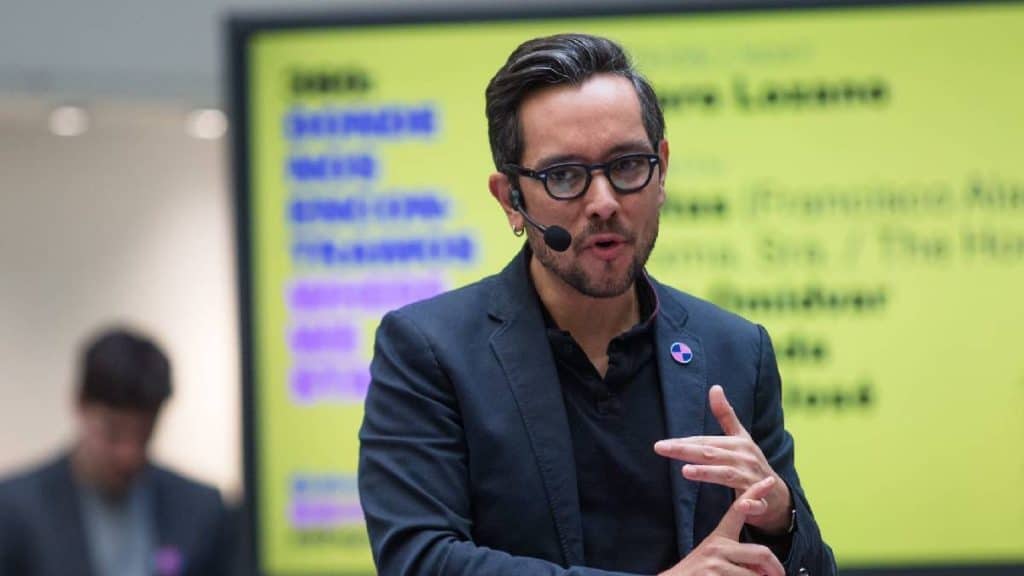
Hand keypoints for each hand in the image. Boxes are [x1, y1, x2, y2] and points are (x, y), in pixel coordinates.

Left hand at [654, 385, 791, 533]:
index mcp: (737, 444)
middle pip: (710, 453)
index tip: (661, 444)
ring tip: (686, 471)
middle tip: (661, 448)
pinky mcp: (760, 499)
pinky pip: (755, 503)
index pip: (705, 442)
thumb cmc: (751, 462)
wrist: (776, 493)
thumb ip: (725, 414)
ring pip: (726, 475)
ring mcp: (752, 478)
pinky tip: (741, 506)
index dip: (684, 442)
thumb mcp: (740, 437)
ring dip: (707, 473)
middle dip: (685, 451)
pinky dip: (750, 505)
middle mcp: (743, 458)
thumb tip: (714, 387)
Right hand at [659, 476, 783, 575]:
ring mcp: (715, 564)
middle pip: (762, 553)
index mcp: (718, 537)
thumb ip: (738, 556)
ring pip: (756, 575)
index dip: (755, 493)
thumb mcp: (714, 558)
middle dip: (775, 568)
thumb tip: (764, 568)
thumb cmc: (696, 573)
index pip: (738, 510)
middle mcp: (717, 546)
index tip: (769, 480)